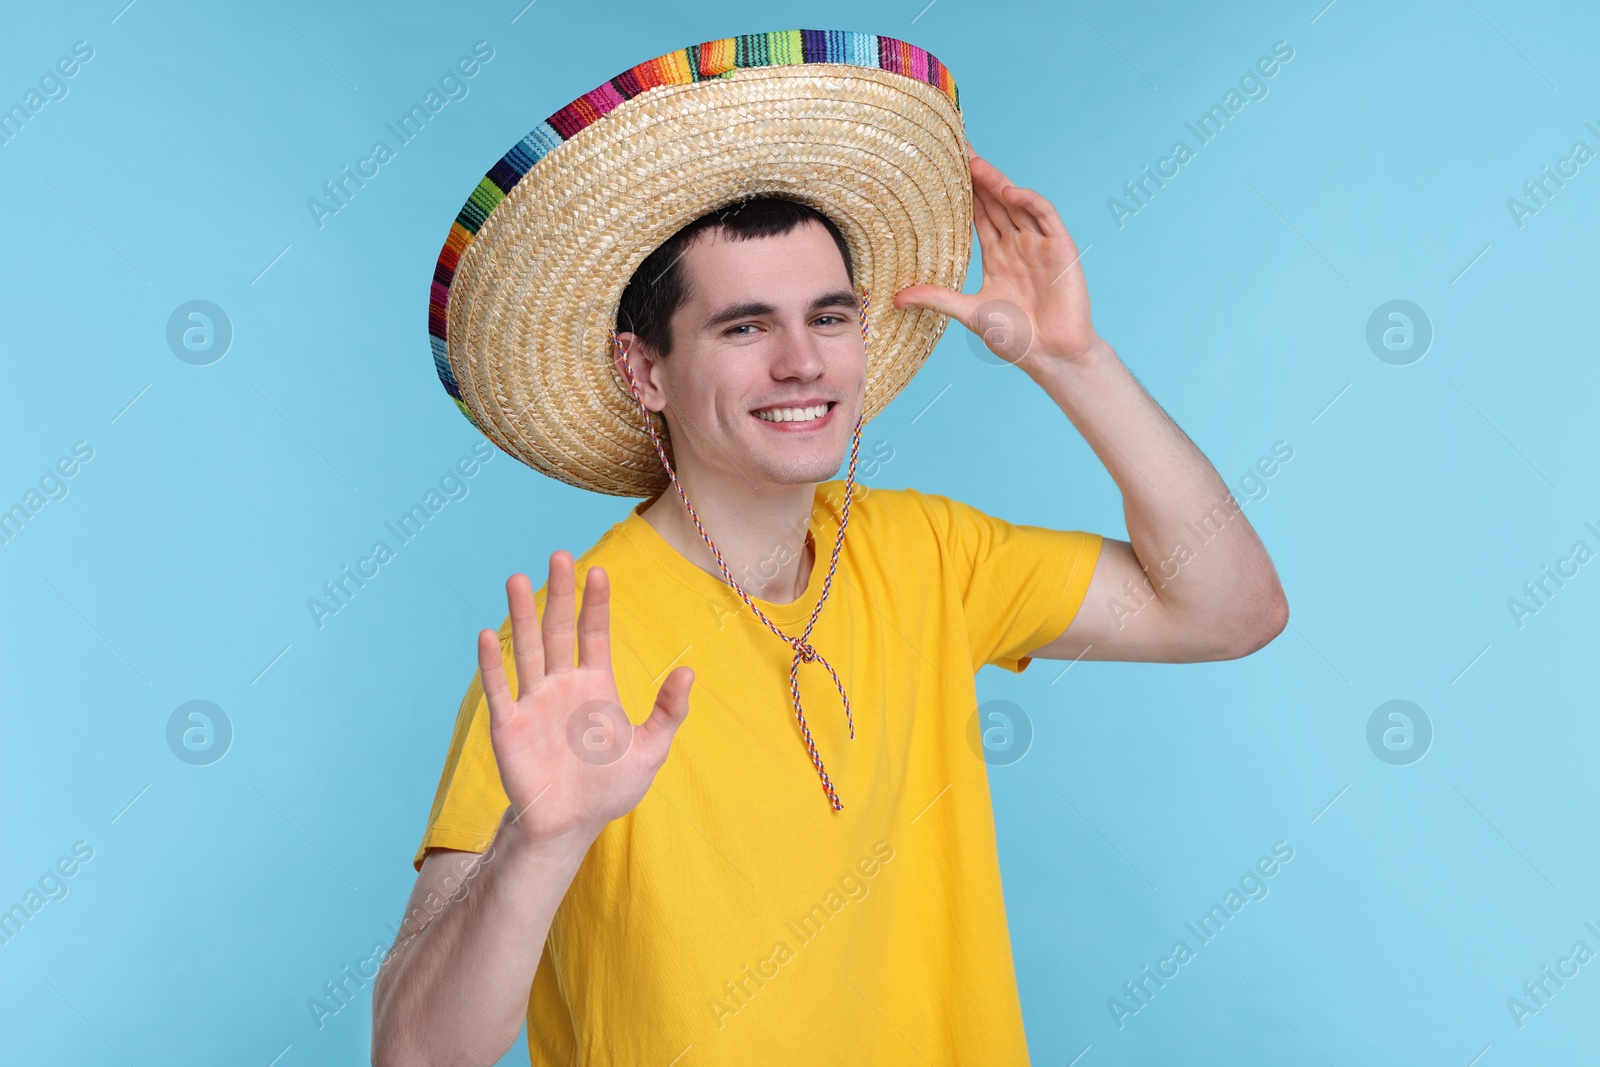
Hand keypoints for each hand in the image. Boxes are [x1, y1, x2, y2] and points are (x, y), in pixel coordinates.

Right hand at [477, 552, 693, 847]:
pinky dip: (493, 663)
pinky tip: (488, 634)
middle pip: (558, 630)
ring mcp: (534, 702)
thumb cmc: (610, 788)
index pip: (594, 634)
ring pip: (527, 649)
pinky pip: (500, 689)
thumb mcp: (650, 749)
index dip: (595, 603)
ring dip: (522, 615)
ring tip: (518, 578)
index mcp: (594, 686)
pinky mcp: (509, 725)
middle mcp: (562, 685)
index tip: (597, 571)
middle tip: (559, 555)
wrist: (571, 825)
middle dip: (558, 594)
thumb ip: (669, 711)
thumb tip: (688, 670)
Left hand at [895, 141, 1103, 370]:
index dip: (963, 191)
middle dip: (977, 176)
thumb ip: (937, 299)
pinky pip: (1044, 215)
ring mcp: (1040, 244)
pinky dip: (1028, 201)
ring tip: (975, 164)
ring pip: (1016, 204)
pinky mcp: (1061, 248)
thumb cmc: (1015, 338)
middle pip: (995, 201)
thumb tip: (897, 299)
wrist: (1052, 356)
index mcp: (997, 256)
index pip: (977, 214)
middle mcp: (1018, 245)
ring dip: (998, 183)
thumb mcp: (968, 313)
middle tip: (956, 148)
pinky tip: (1009, 191)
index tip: (944, 168)